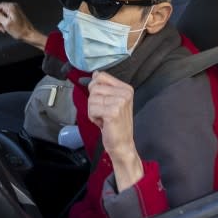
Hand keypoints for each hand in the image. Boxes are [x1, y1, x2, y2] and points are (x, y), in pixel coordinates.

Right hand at [0, 2, 33, 42]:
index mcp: (11, 7)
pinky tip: (7, 28)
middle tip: (0, 27)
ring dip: (0, 23)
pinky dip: (4, 23)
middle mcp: (13, 7)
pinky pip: (5, 17)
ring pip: (1, 15)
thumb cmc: (20, 30)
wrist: (29, 35)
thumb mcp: (6, 23)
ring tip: (4, 29)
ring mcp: (14, 11)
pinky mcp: (15, 15)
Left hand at [87, 71, 143, 190]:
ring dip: (93, 110)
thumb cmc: (114, 123)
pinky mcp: (113, 112)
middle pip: (94, 87)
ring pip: (91, 98)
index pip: (100, 76)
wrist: (122, 144)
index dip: (95, 88)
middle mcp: (125, 93)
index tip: (103, 100)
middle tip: (104, 112)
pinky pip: (92, 109)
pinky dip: (93, 117)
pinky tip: (103, 123)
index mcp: (126, 88)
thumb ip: (103, 86)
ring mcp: (120, 102)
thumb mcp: (110, 101)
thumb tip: (95, 74)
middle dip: (93, 101)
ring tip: (104, 118)